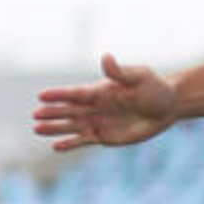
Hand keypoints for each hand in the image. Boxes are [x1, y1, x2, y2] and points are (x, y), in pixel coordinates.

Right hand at [32, 54, 178, 151]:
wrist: (168, 107)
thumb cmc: (154, 88)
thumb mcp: (139, 77)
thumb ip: (119, 72)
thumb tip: (106, 58)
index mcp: (100, 90)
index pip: (75, 93)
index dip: (59, 95)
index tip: (41, 96)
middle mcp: (95, 106)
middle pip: (69, 110)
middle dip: (52, 113)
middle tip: (35, 116)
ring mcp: (99, 122)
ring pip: (72, 126)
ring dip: (56, 128)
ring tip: (37, 130)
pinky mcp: (106, 137)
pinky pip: (84, 140)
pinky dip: (71, 144)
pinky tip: (56, 146)